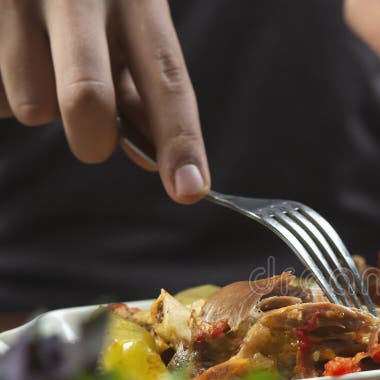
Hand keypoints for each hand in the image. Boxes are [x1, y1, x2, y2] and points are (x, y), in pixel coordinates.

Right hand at [0, 0, 208, 203]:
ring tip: (37, 58)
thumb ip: (137, 86)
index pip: (166, 78)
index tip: (190, 189)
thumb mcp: (124, 19)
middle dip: (92, 138)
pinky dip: (2, 86)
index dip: (180, 139)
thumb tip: (149, 157)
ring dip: (37, 103)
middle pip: (86, 99)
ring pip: (29, 105)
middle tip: (93, 137)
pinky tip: (9, 48)